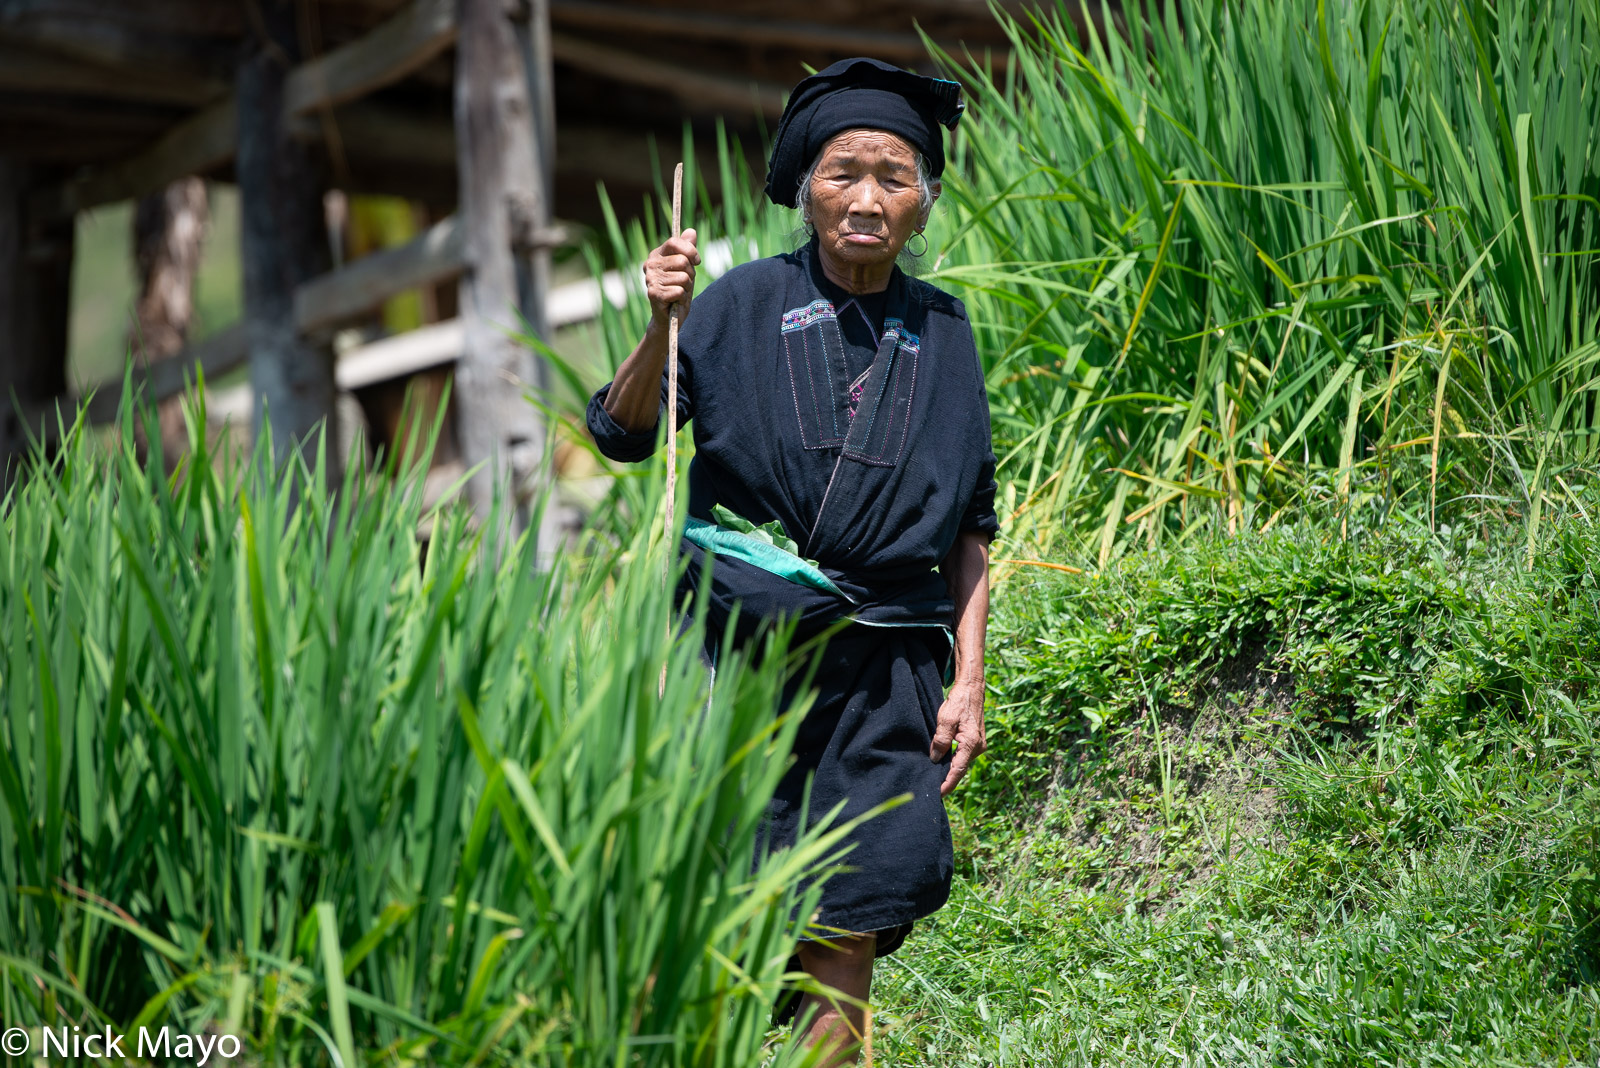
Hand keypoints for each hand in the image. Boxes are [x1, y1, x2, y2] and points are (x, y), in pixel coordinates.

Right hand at [643, 229, 699, 327]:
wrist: (669, 317)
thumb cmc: (678, 289)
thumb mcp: (686, 267)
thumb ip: (688, 249)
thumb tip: (691, 231)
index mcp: (656, 254)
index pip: (675, 242)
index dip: (690, 251)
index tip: (696, 261)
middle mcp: (650, 264)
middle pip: (682, 261)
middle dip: (690, 274)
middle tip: (683, 283)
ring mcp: (650, 279)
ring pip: (683, 278)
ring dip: (686, 288)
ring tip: (678, 293)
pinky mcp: (654, 294)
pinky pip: (679, 291)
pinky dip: (682, 299)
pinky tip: (674, 302)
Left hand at [930, 680, 985, 795]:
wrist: (972, 689)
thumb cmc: (958, 702)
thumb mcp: (946, 719)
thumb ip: (941, 740)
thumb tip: (934, 758)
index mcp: (971, 743)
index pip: (958, 770)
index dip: (947, 784)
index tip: (938, 794)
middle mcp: (977, 747)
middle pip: (960, 769)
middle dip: (947, 780)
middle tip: (931, 789)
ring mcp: (978, 745)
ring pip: (961, 762)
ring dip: (949, 770)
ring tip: (934, 779)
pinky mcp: (975, 742)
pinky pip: (962, 756)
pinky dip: (952, 761)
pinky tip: (942, 765)